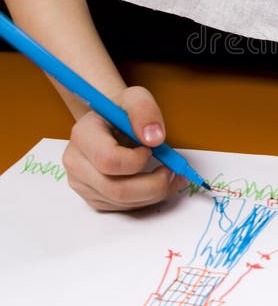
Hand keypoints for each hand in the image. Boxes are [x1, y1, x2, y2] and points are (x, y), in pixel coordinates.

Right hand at [62, 86, 179, 210]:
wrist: (108, 122)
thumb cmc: (120, 111)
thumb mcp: (135, 97)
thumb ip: (145, 110)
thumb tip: (154, 139)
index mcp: (83, 135)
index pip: (110, 160)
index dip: (137, 160)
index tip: (151, 148)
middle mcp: (76, 162)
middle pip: (117, 189)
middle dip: (153, 185)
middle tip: (172, 171)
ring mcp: (81, 183)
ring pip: (122, 202)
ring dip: (153, 193)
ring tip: (169, 175)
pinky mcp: (92, 197)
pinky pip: (122, 208)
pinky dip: (145, 199)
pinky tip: (154, 183)